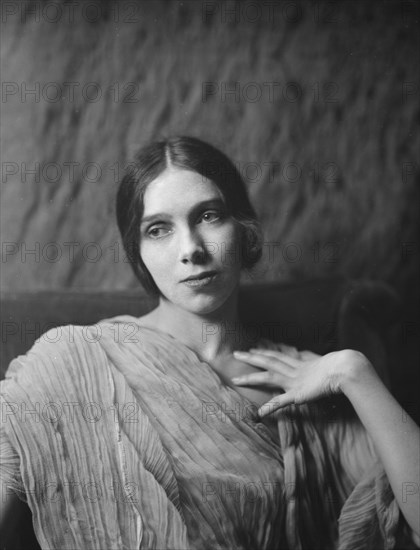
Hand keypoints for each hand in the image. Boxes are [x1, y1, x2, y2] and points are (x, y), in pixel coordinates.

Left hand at [231, 347, 368, 416]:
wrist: (346, 369)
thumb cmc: (343, 366)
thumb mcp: (330, 364)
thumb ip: (323, 366)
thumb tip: (328, 363)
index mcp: (300, 364)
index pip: (278, 356)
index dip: (265, 352)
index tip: (254, 349)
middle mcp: (294, 371)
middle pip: (268, 361)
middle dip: (251, 357)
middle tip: (236, 354)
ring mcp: (294, 382)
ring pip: (267, 377)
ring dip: (250, 378)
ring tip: (236, 380)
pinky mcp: (298, 395)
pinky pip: (280, 402)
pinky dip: (270, 408)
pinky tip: (259, 413)